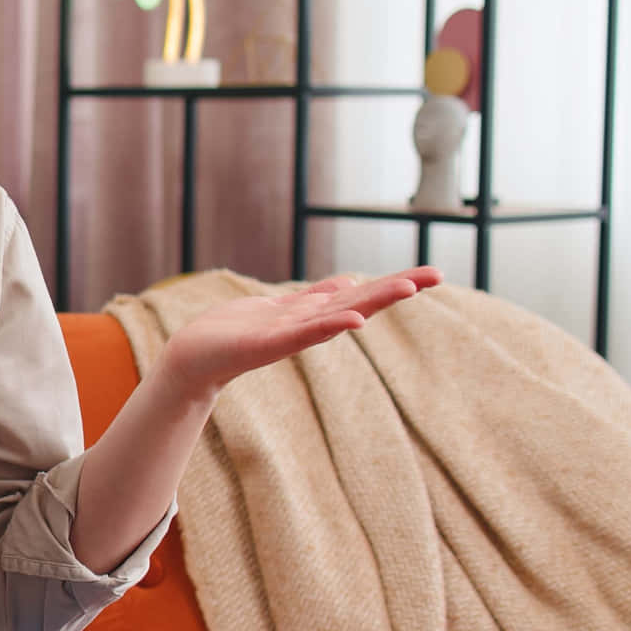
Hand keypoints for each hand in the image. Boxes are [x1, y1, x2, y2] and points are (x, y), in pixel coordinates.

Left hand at [156, 266, 442, 402]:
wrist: (194, 356)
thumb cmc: (234, 332)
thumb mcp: (278, 309)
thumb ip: (312, 299)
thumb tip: (347, 283)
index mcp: (311, 313)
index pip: (361, 294)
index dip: (393, 283)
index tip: (431, 274)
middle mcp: (308, 325)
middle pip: (360, 302)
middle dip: (396, 288)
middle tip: (436, 275)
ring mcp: (291, 335)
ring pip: (338, 315)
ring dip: (372, 302)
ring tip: (405, 287)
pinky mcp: (267, 344)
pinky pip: (303, 335)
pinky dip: (328, 325)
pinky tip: (354, 319)